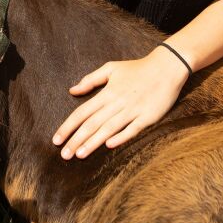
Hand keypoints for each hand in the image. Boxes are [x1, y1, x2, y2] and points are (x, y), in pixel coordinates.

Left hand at [52, 47, 188, 156]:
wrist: (166, 67)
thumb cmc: (137, 69)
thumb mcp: (111, 68)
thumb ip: (90, 80)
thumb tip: (72, 91)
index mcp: (106, 92)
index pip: (82, 112)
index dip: (68, 126)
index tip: (56, 139)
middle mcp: (117, 102)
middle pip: (92, 123)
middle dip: (76, 139)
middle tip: (63, 154)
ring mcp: (132, 110)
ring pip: (109, 128)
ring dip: (93, 142)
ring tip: (79, 154)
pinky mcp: (148, 117)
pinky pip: (132, 129)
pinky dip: (121, 136)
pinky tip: (110, 146)